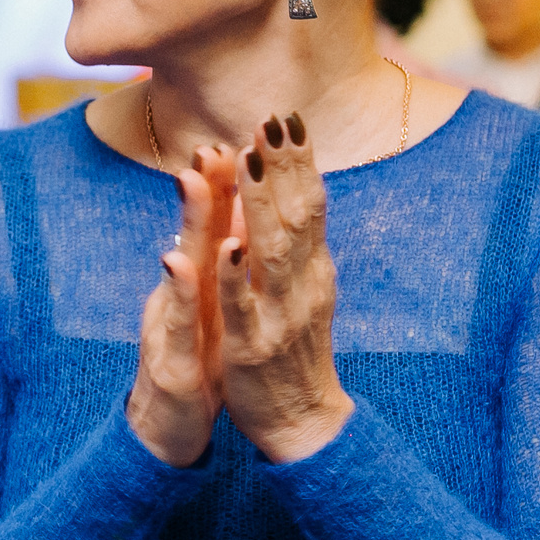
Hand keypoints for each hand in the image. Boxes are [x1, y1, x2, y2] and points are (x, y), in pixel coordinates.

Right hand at [127, 143, 236, 466]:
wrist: (169, 433)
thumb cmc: (195, 365)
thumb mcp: (210, 310)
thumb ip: (216, 263)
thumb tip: (237, 216)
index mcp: (199, 286)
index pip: (213, 228)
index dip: (221, 183)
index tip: (231, 136)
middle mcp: (180, 298)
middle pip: (193, 234)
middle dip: (202, 186)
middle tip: (208, 140)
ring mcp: (172, 328)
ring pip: (181, 269)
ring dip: (186, 221)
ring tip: (191, 178)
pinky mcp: (174, 364)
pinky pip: (180, 324)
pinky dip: (179, 290)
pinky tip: (177, 261)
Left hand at [216, 113, 352, 463]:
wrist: (303, 422)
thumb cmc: (295, 350)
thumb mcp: (301, 289)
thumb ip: (292, 243)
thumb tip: (286, 190)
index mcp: (312, 269)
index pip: (309, 205)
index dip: (299, 162)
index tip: (288, 117)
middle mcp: (302, 285)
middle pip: (295, 217)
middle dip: (283, 167)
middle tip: (272, 120)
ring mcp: (278, 315)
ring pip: (270, 252)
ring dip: (260, 203)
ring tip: (249, 159)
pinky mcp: (251, 347)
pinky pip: (241, 306)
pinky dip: (235, 275)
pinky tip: (227, 244)